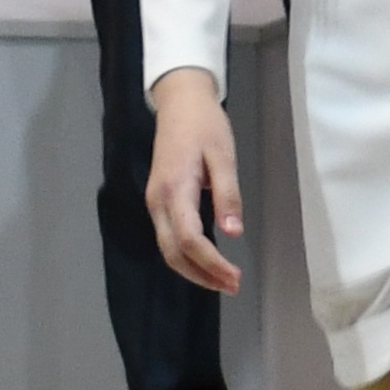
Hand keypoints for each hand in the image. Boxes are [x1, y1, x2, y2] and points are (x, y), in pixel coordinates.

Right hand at [144, 73, 244, 292]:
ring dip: (194, 269)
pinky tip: (207, 260)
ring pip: (168, 248)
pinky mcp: (159, 200)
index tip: (235, 277)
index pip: (190, 239)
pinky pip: (169, 236)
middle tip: (233, 286)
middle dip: (201, 275)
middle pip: (173, 252)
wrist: (180, 102)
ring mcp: (155, 202)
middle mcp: (158, 201)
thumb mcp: (223, 156)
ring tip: (223, 280)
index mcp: (175, 189)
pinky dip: (187, 255)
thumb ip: (228, 195)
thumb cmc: (205, 125)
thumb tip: (233, 233)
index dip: (211, 263)